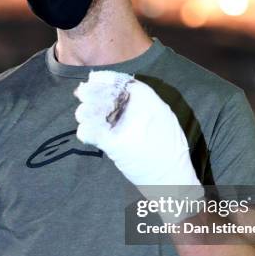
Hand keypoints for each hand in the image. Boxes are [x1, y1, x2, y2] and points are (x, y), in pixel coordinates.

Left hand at [74, 70, 203, 205]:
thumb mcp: (161, 114)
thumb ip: (141, 99)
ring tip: (85, 115)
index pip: (118, 80)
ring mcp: (122, 125)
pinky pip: (88, 132)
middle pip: (100, 93)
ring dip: (84, 112)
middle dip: (89, 93)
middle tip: (82, 95)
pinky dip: (85, 131)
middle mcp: (135, 108)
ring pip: (90, 111)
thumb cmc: (168, 146)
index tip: (92, 79)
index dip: (102, 79)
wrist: (172, 176)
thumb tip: (116, 88)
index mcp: (148, 98)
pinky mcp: (112, 145)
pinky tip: (89, 133)